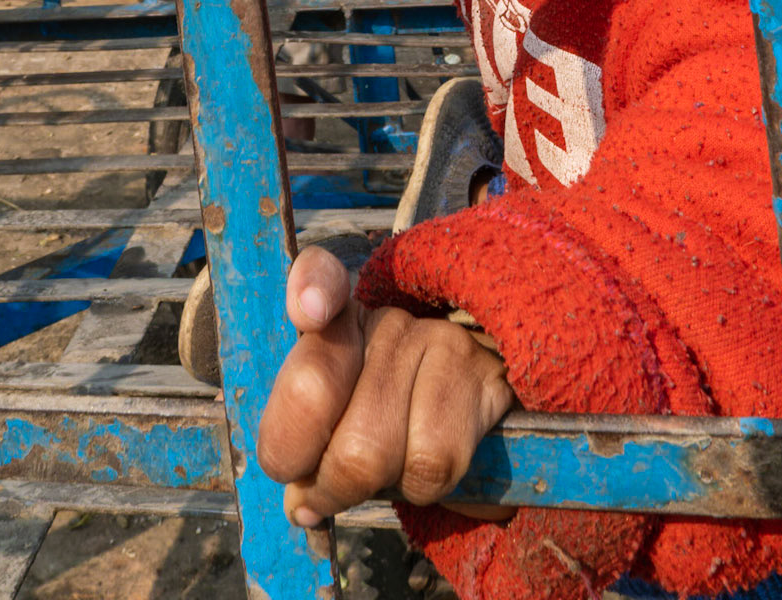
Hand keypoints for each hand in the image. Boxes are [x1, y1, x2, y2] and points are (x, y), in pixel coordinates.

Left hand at [257, 245, 513, 526]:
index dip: (311, 288)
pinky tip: (422, 472)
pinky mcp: (482, 378)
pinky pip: (428, 463)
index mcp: (337, 318)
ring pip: (369, 448)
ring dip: (365, 489)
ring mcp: (436, 339)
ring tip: (383, 477)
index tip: (310, 312)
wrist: (479, 429)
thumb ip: (303, 445)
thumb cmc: (392, 429)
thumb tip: (299, 506)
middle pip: (316, 393)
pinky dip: (417, 490)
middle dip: (310, 469)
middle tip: (320, 493)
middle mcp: (384, 317)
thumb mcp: (336, 426)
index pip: (319, 275)